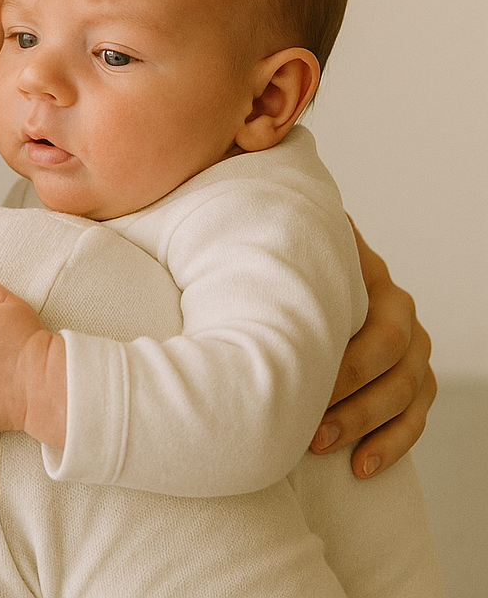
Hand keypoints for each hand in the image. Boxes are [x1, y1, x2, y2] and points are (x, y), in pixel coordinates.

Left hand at [310, 218, 435, 477]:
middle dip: (350, 397)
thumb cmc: (286, 269)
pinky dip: (390, 447)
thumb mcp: (288, 247)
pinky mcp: (413, 388)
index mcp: (375, 280)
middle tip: (305, 421)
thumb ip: (284, 236)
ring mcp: (413, 355)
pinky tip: (359, 468)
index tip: (300, 380)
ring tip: (318, 444)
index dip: (345, 360)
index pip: (379, 325)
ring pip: (406, 397)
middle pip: (394, 362)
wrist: (300, 283)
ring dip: (363, 425)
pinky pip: (413, 422)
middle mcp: (402, 315)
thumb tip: (267, 211)